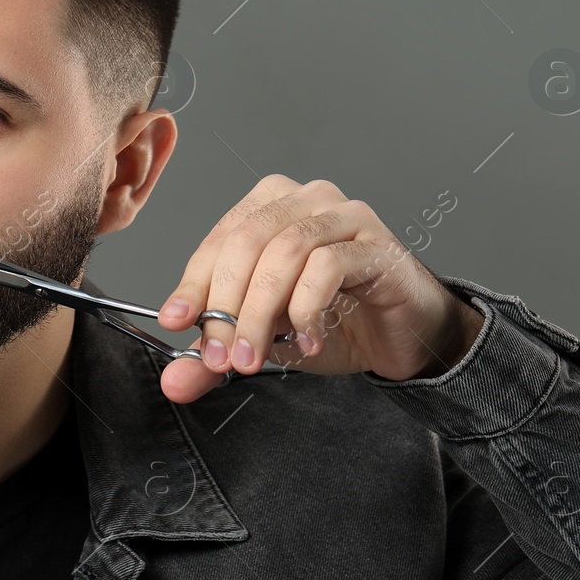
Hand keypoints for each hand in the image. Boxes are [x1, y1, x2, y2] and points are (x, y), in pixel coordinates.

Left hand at [155, 175, 484, 403]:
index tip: (175, 322)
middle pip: (247, 242)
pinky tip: (307, 342)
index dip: (192, 283)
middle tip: (221, 356)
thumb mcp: (264, 343)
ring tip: (255, 357)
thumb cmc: (337, 324)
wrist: (405, 340)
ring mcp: (346, 216)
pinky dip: (307, 310)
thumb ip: (217, 356)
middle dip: (226, 305)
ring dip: (261, 313)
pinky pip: (328, 266)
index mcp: (269, 207)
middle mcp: (306, 199)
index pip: (219, 240)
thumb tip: (174, 380)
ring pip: (284, 252)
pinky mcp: (378, 245)